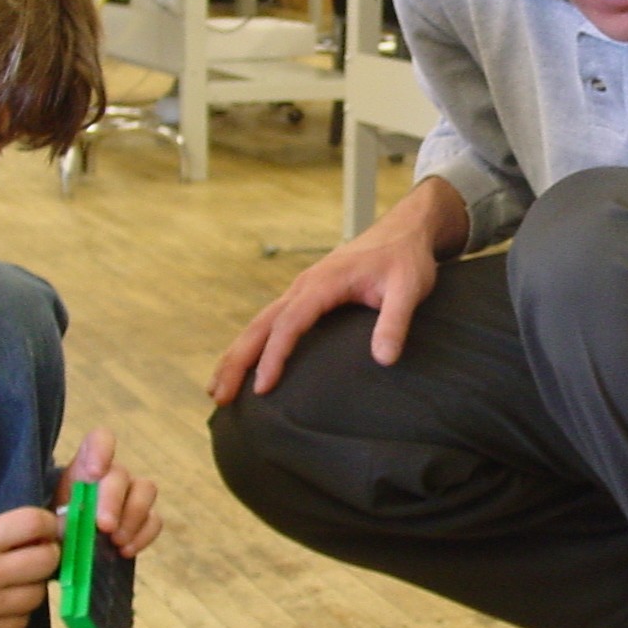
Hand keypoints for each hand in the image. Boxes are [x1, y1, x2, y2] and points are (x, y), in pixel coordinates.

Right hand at [0, 507, 61, 627]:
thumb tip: (44, 531)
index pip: (34, 523)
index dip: (47, 523)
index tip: (45, 528)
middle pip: (47, 560)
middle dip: (47, 553)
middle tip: (35, 554)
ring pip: (38, 594)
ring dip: (32, 585)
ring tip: (13, 581)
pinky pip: (21, 622)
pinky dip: (17, 612)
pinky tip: (0, 604)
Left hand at [57, 427, 161, 555]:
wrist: (64, 555)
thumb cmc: (52, 532)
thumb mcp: (47, 523)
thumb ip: (56, 520)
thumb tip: (68, 527)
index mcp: (84, 468)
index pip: (99, 440)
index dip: (102, 449)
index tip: (95, 473)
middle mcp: (111, 476)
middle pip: (120, 473)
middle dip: (113, 500)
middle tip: (104, 527)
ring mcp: (131, 496)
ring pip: (146, 490)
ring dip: (133, 517)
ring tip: (116, 542)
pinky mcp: (144, 520)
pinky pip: (154, 520)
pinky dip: (143, 536)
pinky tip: (125, 551)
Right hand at [207, 177, 467, 402]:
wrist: (404, 231)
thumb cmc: (406, 259)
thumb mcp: (409, 289)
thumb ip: (396, 322)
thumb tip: (385, 360)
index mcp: (323, 283)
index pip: (290, 323)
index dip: (274, 356)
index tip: (263, 388)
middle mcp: (304, 286)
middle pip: (260, 324)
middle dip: (237, 360)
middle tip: (219, 396)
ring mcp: (302, 290)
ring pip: (260, 324)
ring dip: (237, 355)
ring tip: (218, 390)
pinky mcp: (307, 296)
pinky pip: (272, 322)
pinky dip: (253, 345)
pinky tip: (246, 366)